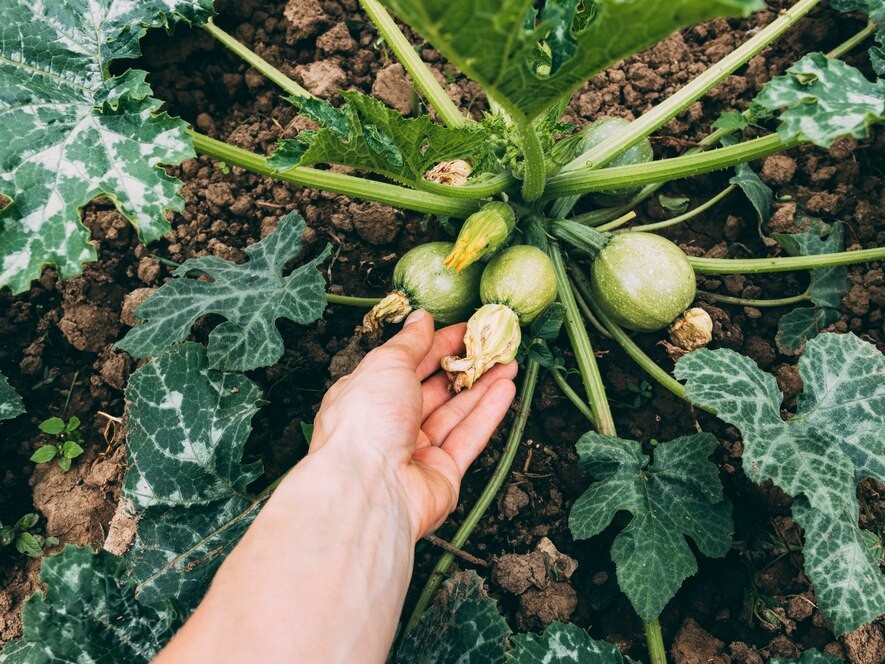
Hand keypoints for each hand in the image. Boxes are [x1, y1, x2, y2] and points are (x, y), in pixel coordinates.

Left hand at [310, 309, 517, 538]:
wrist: (369, 488)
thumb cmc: (366, 421)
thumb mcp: (386, 365)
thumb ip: (409, 342)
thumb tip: (421, 318)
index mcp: (366, 396)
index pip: (407, 364)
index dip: (436, 345)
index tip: (465, 329)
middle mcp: (389, 424)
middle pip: (434, 390)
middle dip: (465, 366)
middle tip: (494, 344)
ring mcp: (416, 451)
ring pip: (456, 413)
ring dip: (483, 386)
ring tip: (509, 362)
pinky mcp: (442, 474)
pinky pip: (469, 437)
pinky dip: (488, 413)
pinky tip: (507, 389)